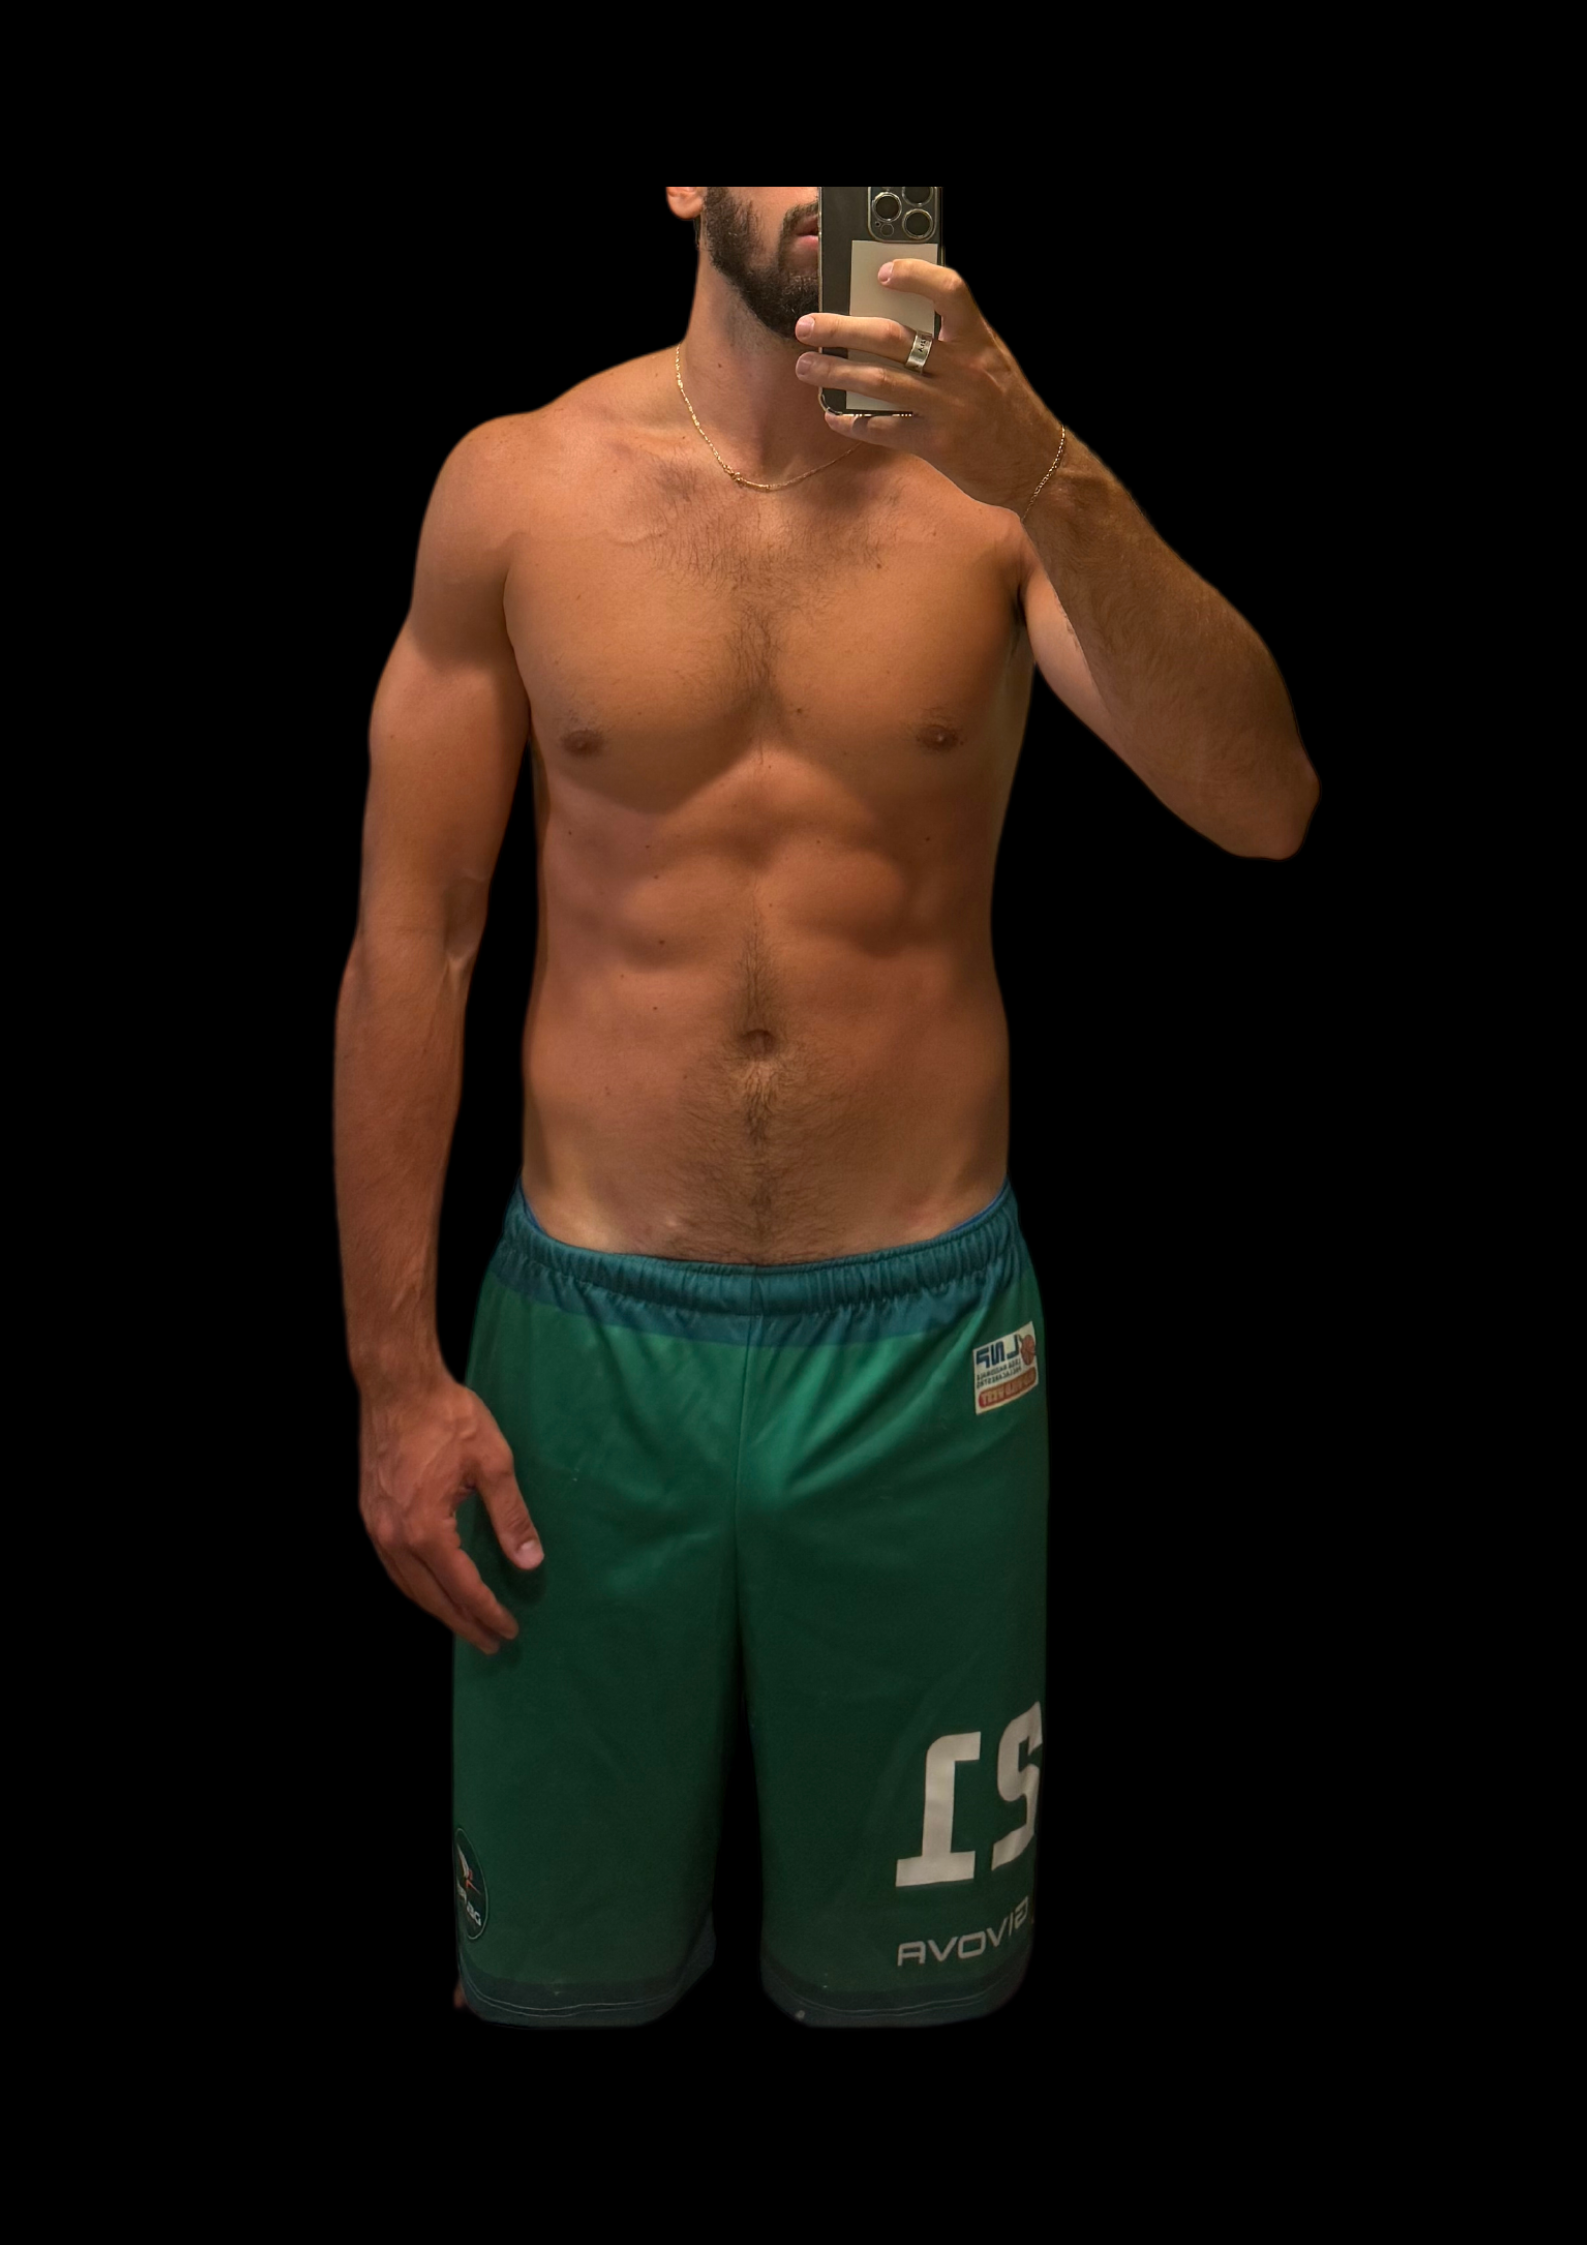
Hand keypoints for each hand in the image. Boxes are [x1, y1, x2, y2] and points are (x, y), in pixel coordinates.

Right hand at [359, 1373, 542, 1654]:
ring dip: (437, 1608)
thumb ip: (511, 1517)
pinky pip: (393, 1565)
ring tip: (464, 1623)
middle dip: (463, 1623)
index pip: (462, 1588)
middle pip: (430, 1597)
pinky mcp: (370, 1513)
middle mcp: (394, 1537)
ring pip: (407, 1585)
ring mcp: (376, 1527)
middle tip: (490, 1643)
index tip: (509, 1631)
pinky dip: (416, 1584)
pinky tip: (432, 1586)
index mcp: (426, 1530)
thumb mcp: (493, 1463)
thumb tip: (530, 1561)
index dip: (487, 1612)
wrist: (397, 1384)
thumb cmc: (447, 1417)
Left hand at [792, 257, 1063, 515]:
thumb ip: (955, 345)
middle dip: (842, 330)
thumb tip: (895, 330)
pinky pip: (886, 429)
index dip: (916, 277)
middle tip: (807, 327)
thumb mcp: (992, 364)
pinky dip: (856, 423)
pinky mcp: (940, 445)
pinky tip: (835, 417)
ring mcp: (950, 408)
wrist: (1038, 465)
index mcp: (979, 341)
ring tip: (807, 368)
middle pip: (892, 339)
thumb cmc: (1007, 409)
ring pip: (880, 383)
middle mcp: (963, 370)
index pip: (950, 293)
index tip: (882, 273)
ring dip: (836, 374)